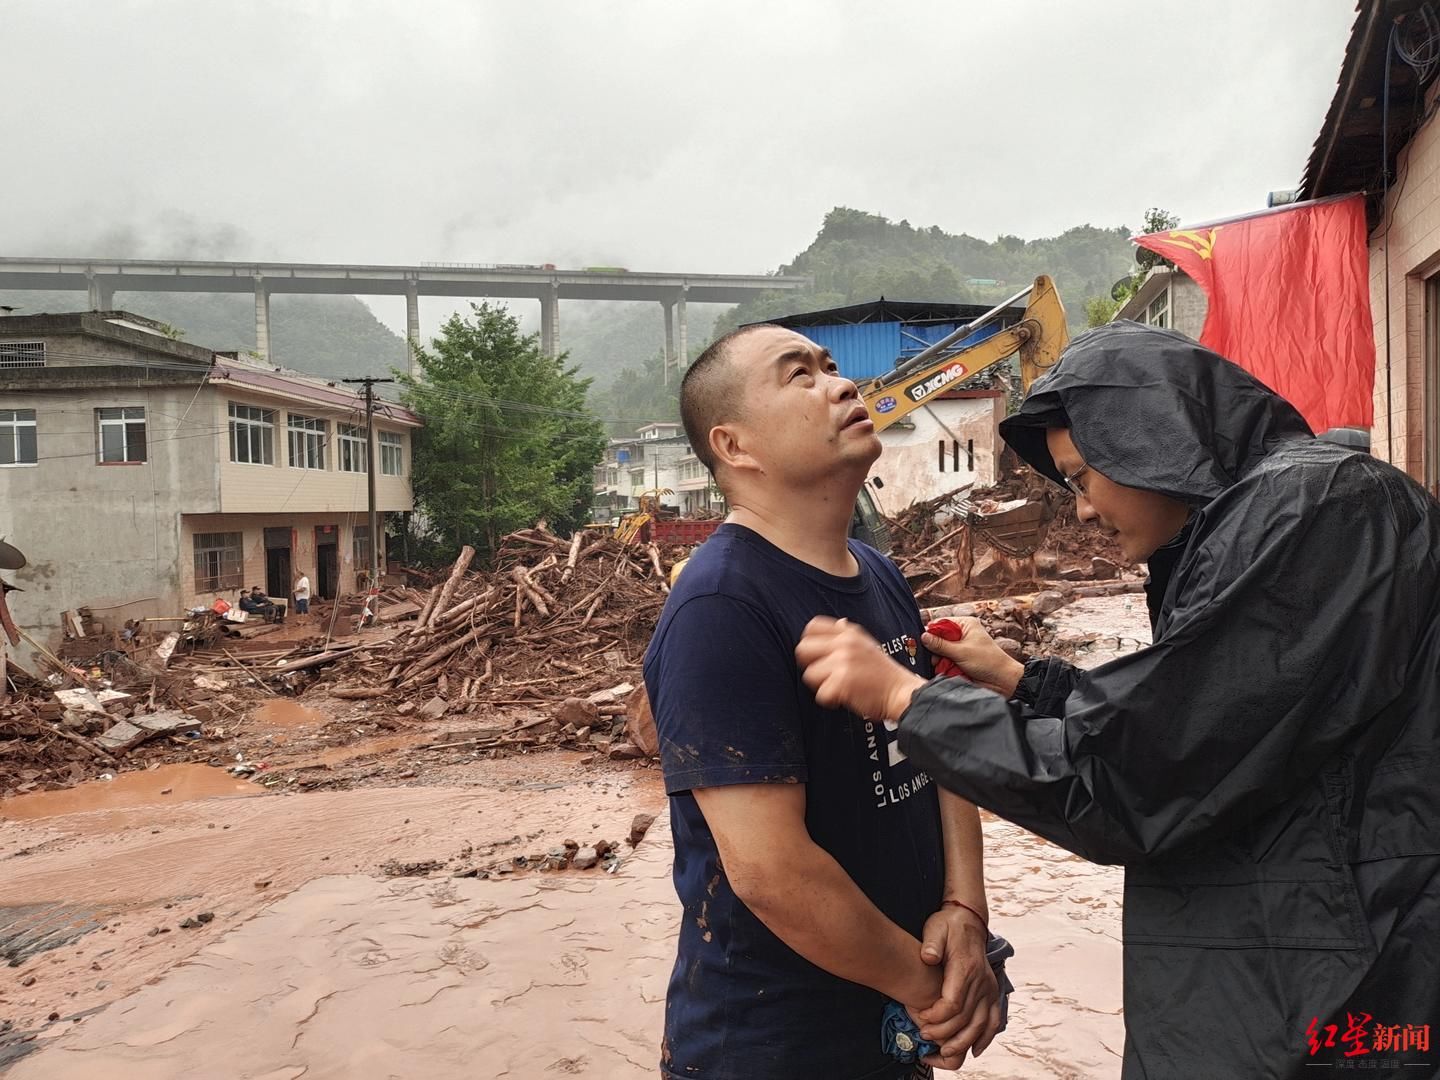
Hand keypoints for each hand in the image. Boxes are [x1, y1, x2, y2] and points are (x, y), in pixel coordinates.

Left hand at [795, 617, 925, 720]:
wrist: (901, 692)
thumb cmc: (883, 673)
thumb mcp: (867, 644)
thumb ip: (848, 635)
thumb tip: (839, 622)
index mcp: (849, 633)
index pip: (812, 626)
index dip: (810, 642)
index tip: (817, 655)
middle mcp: (844, 644)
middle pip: (802, 649)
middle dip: (810, 664)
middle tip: (825, 674)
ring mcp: (843, 662)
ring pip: (809, 675)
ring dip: (821, 685)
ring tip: (840, 685)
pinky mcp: (842, 682)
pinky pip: (821, 694)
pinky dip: (830, 700)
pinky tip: (844, 696)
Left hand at [913, 907, 1000, 1067]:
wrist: (967, 920)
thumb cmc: (947, 925)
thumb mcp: (935, 928)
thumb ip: (931, 943)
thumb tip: (927, 957)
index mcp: (966, 968)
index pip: (953, 1002)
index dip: (937, 1016)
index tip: (921, 1018)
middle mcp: (981, 981)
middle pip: (966, 1018)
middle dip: (944, 1033)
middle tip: (924, 1036)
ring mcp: (989, 988)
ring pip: (981, 1024)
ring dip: (963, 1042)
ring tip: (944, 1051)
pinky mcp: (991, 991)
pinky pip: (994, 1020)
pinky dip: (986, 1038)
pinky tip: (975, 1050)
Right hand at [923, 617, 1024, 697]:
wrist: (1002, 680)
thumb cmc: (988, 661)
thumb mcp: (961, 651)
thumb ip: (940, 644)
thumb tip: (924, 636)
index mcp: (965, 625)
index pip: (941, 623)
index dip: (931, 631)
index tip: (923, 641)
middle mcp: (963, 634)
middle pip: (939, 637)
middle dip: (935, 648)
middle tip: (932, 656)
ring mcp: (961, 647)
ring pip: (941, 651)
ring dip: (939, 658)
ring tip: (939, 664)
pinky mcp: (960, 660)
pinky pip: (945, 660)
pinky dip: (944, 665)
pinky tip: (945, 669)